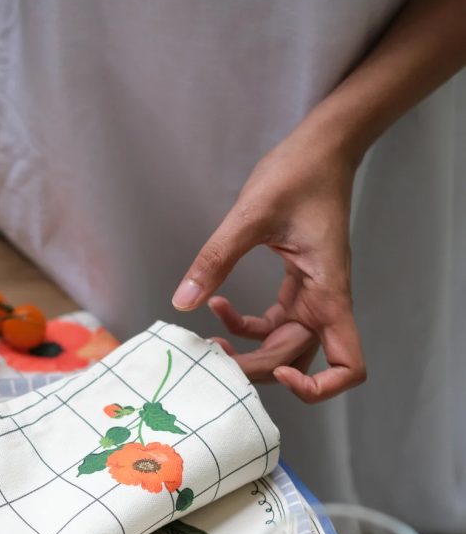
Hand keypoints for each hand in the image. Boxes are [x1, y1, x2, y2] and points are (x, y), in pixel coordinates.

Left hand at [172, 131, 366, 401]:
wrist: (321, 146)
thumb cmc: (300, 172)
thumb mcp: (250, 215)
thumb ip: (216, 259)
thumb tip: (184, 301)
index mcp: (329, 292)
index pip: (349, 366)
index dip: (320, 387)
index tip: (279, 372)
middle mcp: (325, 302)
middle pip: (299, 361)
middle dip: (256, 368)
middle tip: (213, 359)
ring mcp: (313, 296)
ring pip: (283, 346)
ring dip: (249, 351)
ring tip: (210, 344)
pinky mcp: (298, 286)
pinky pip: (273, 323)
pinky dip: (246, 325)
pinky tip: (216, 306)